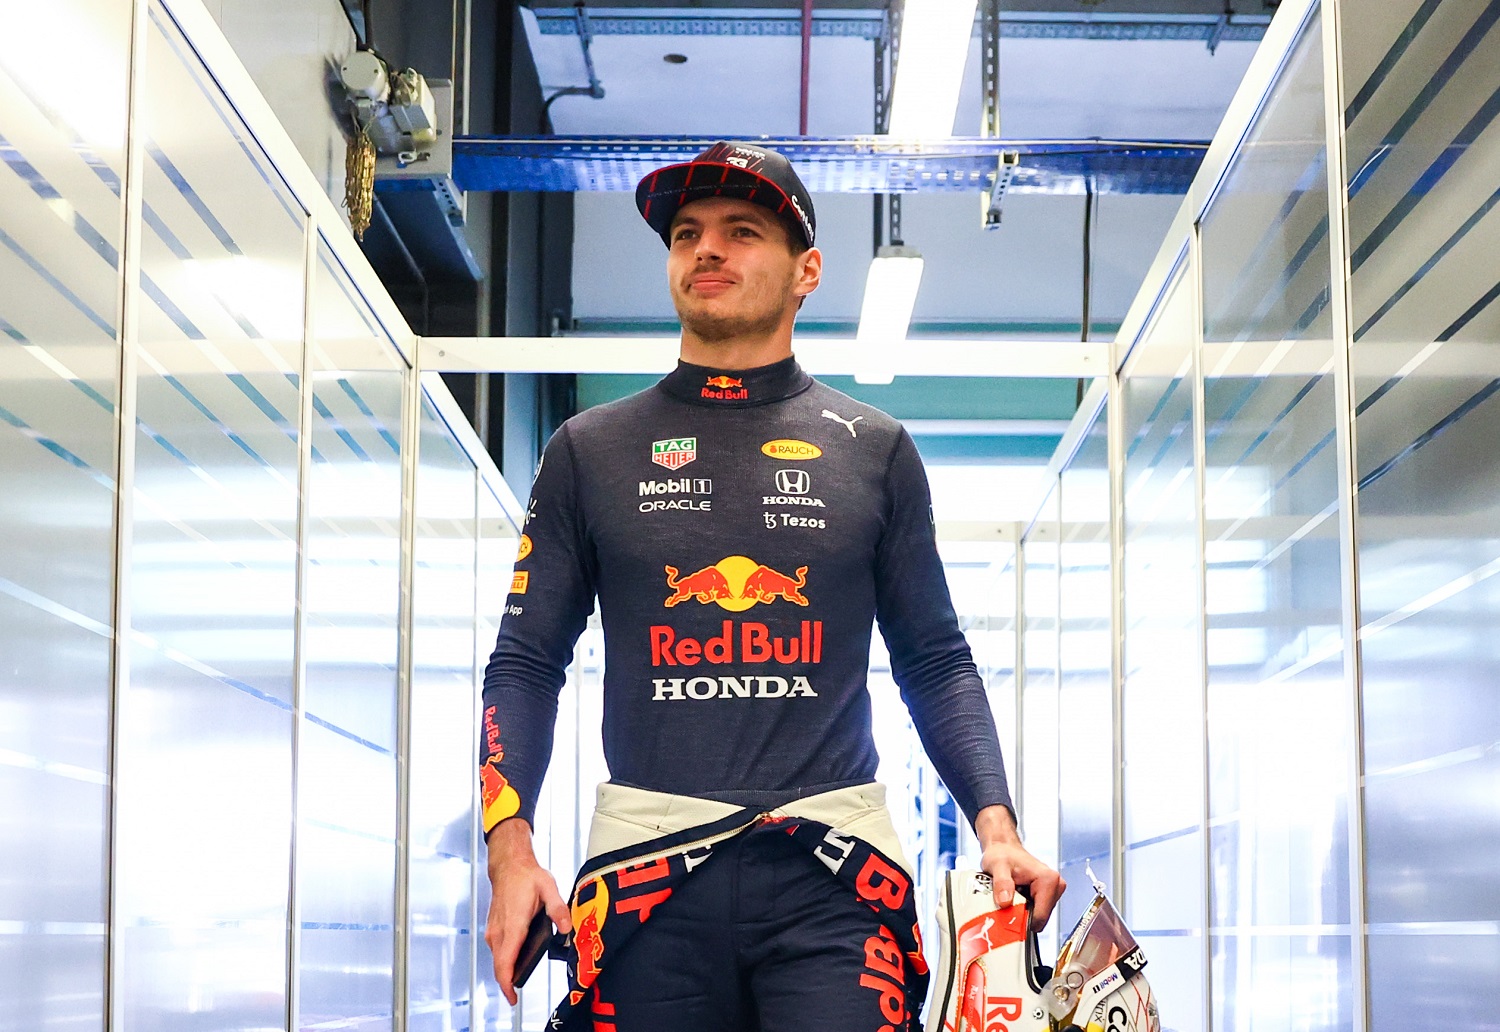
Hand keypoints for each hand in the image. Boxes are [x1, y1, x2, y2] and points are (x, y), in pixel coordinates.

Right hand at [484, 818, 572, 1004]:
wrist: (508, 864)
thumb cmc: (526, 876)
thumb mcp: (549, 888)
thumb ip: (558, 910)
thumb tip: (568, 929)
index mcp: (513, 924)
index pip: (505, 962)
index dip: (507, 984)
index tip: (513, 997)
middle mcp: (500, 930)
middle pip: (499, 966)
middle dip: (508, 981)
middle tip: (519, 992)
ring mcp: (494, 930)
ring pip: (498, 959)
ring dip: (507, 970)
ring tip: (521, 975)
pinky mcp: (493, 928)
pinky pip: (498, 951)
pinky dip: (505, 959)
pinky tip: (517, 959)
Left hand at [973, 805, 1065, 929]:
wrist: (1003, 848)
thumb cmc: (1002, 854)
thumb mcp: (997, 866)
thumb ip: (1002, 883)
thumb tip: (1005, 902)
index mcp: (1048, 880)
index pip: (1040, 917)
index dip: (1022, 922)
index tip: (1006, 917)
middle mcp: (1055, 886)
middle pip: (1039, 919)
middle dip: (1021, 918)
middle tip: (1004, 905)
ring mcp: (1053, 892)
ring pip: (1037, 917)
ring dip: (1021, 914)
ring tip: (1008, 899)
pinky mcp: (1047, 896)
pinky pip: (1035, 913)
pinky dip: (1023, 911)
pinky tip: (1014, 900)